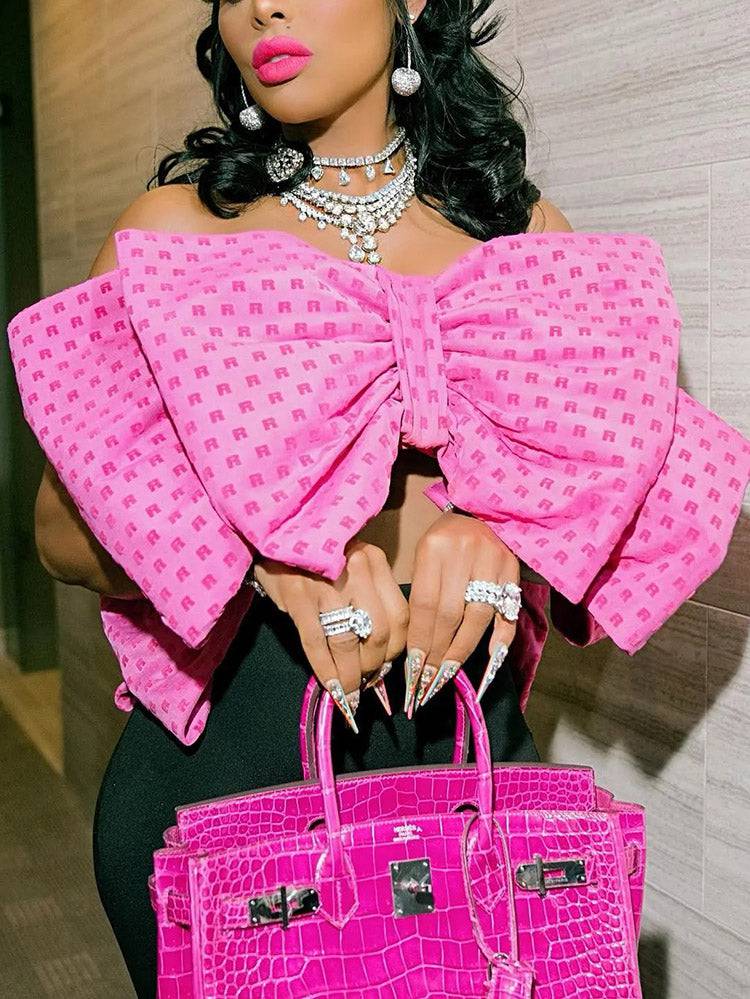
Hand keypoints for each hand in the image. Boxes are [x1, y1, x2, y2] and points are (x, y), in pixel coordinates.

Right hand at [252, 540, 408, 731]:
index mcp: (374, 561)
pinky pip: (316, 643)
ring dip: (351, 674)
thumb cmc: (316, 554)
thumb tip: (380, 649)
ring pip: (348, 642)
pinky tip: (330, 685)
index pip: (399, 616)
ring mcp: (326, 584)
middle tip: (366, 680)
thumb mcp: (351, 563)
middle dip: (374, 666)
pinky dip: (325, 669)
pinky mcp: (297, 596)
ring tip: (349, 688)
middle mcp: (355, 570)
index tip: (386, 665)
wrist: (272, 532)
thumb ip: (370, 595)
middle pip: (378, 633)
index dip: (395, 650)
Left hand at [404, 511, 519, 715]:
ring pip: (477, 616)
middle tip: (427, 680)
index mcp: (435, 547)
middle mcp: (464, 552)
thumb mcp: (425, 554)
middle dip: (436, 651)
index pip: (424, 603)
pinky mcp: (513, 568)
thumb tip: (417, 644)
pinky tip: (489, 659)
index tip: (413, 667)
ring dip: (462, 650)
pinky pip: (507, 610)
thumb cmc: (447, 539)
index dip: (419, 638)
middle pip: (449, 613)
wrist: (483, 509)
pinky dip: (500, 637)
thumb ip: (423, 591)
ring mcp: (492, 560)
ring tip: (447, 673)